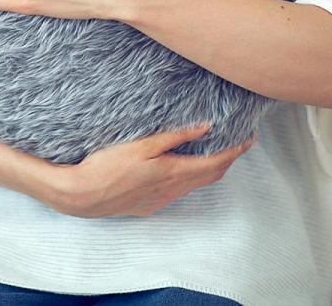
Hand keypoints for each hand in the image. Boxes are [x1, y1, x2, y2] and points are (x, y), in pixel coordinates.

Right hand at [44, 125, 257, 218]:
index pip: (216, 162)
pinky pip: (178, 191)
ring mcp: (161, 200)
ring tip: (214, 151)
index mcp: (174, 172)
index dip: (235, 151)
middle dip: (227, 159)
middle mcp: (172, 190)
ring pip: (195, 184)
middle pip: (210, 176)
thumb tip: (206, 127)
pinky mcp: (148, 205)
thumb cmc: (107, 166)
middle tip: (237, 142)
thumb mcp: (141, 145)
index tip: (249, 138)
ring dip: (209, 169)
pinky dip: (190, 178)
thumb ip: (174, 137)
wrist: (82, 195)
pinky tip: (181, 168)